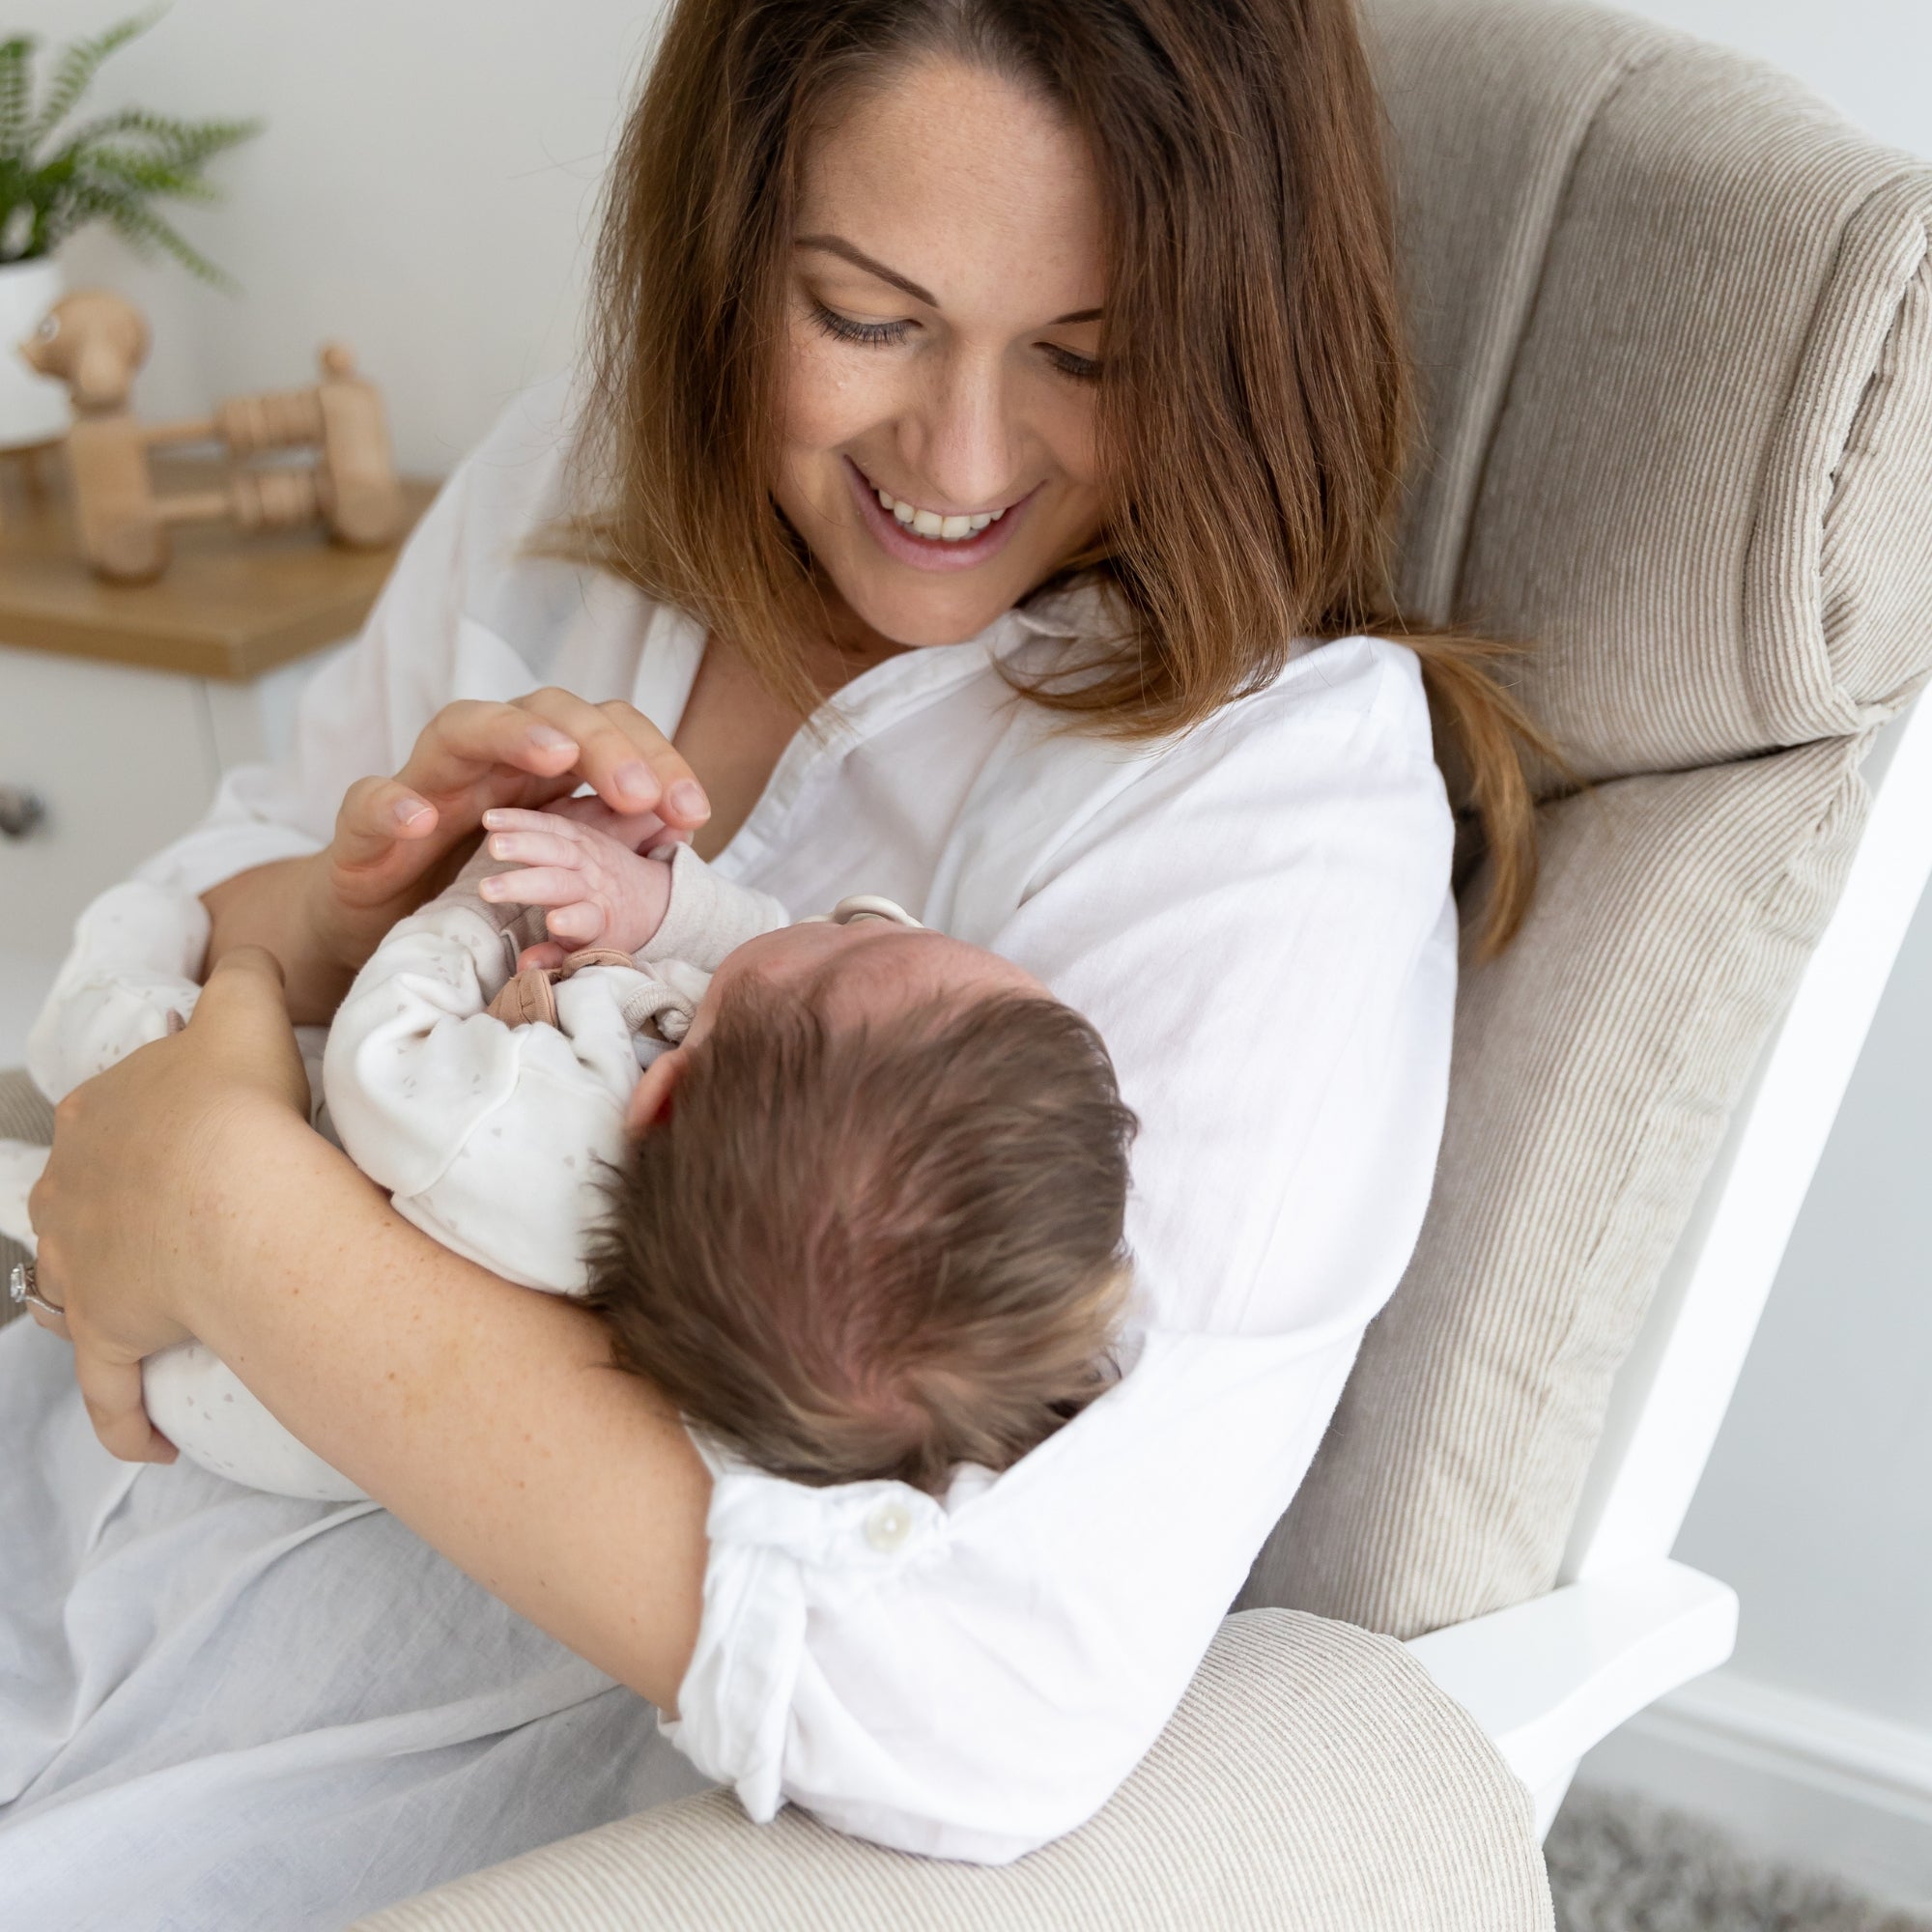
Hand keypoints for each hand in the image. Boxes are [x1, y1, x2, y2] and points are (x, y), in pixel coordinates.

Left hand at [26, 948, 314, 1462]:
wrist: (242, 1197)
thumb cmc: (239, 1110)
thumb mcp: (245, 1009)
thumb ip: (243, 974)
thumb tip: (247, 956)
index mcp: (99, 1113)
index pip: (111, 1108)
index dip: (159, 1115)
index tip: (207, 1126)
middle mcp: (73, 1191)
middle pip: (87, 1194)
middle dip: (125, 1202)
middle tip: (197, 1210)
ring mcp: (85, 1269)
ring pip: (80, 1282)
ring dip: (113, 1291)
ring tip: (166, 1295)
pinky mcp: (111, 1338)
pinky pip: (109, 1392)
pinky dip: (126, 1420)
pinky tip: (150, 1443)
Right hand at [209, 691, 709, 1018]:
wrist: (378, 929)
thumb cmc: (475, 887)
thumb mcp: (554, 866)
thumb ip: (607, 840)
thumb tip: (682, 827)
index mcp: (540, 768)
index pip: (606, 731)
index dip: (655, 759)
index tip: (693, 812)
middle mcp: (487, 761)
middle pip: (547, 713)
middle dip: (601, 743)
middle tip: (642, 791)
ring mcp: (424, 784)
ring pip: (461, 727)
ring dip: (512, 734)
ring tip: (556, 755)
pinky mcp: (363, 828)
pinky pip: (369, 800)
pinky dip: (392, 804)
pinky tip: (419, 820)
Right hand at [479, 798, 678, 952]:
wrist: (643, 893)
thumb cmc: (607, 929)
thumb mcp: (589, 950)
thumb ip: (555, 959)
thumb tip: (524, 967)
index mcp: (597, 919)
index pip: (586, 920)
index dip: (572, 922)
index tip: (555, 922)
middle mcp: (593, 886)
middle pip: (559, 883)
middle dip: (526, 885)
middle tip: (489, 888)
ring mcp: (586, 856)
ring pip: (555, 847)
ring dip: (523, 844)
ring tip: (493, 846)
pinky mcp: (579, 833)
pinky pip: (550, 824)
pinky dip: (520, 820)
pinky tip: (490, 819)